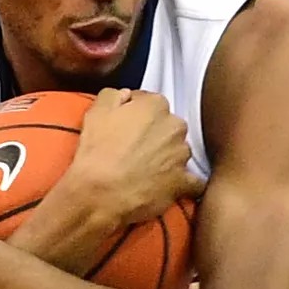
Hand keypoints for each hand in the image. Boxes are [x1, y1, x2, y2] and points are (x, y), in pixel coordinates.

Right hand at [54, 89, 206, 242]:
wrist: (100, 193)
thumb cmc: (97, 152)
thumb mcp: (96, 112)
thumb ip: (113, 95)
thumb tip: (125, 95)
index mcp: (155, 105)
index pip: (150, 103)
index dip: (136, 115)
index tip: (127, 127)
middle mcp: (175, 127)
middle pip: (168, 126)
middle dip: (155, 135)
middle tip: (135, 150)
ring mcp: (181, 155)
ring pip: (179, 152)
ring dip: (168, 159)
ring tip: (146, 171)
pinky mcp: (183, 182)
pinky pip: (193, 183)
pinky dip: (183, 184)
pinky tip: (170, 188)